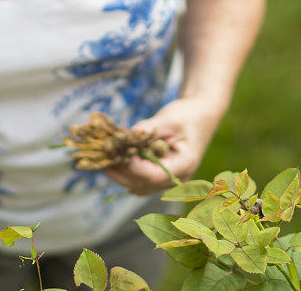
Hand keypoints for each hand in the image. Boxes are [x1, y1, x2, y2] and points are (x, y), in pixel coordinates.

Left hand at [103, 97, 223, 195]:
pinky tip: (113, 157)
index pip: (153, 175)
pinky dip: (125, 171)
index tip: (116, 151)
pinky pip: (140, 179)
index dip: (132, 166)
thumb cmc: (187, 115)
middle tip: (100, 156)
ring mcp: (169, 179)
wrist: (201, 116)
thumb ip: (148, 129)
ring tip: (102, 157)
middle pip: (143, 185)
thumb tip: (125, 137)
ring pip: (139, 186)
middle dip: (120, 172)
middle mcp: (177, 178)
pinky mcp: (160, 174)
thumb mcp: (168, 118)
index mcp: (184, 165)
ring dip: (119, 173)